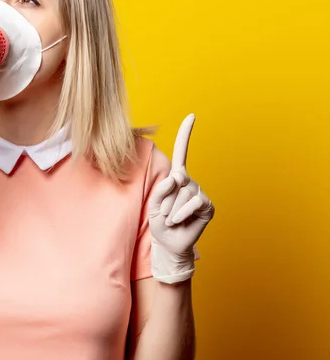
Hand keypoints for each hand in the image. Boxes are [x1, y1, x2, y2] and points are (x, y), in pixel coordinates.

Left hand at [148, 114, 214, 283]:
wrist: (169, 244)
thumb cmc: (159, 222)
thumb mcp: (153, 203)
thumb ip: (161, 189)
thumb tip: (177, 177)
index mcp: (176, 177)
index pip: (181, 152)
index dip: (186, 134)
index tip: (192, 115)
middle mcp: (190, 182)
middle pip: (175, 180)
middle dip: (164, 199)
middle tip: (165, 213)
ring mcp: (200, 193)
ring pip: (183, 193)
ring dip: (172, 210)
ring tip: (172, 219)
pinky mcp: (207, 206)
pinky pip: (194, 202)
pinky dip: (182, 213)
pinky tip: (180, 221)